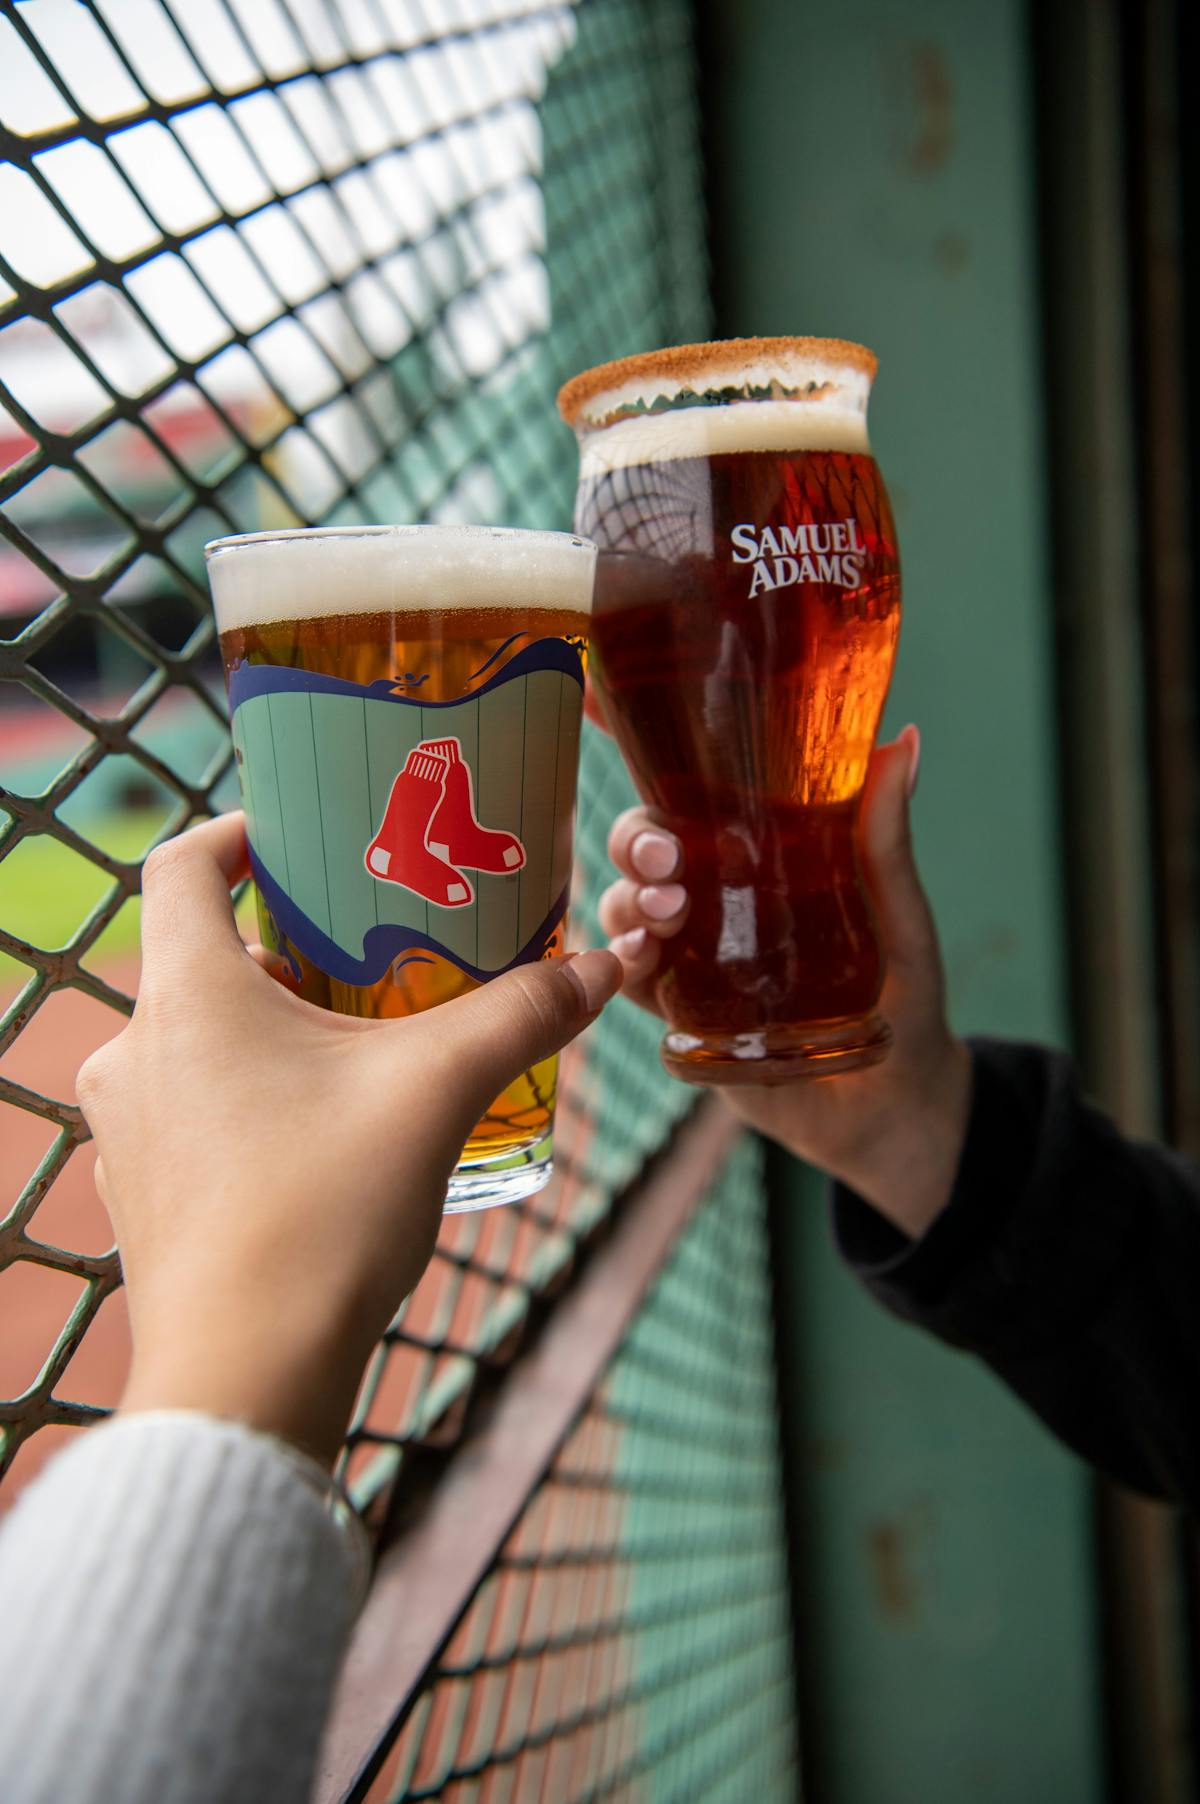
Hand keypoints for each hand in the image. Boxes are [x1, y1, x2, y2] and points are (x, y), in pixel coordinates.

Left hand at [77, 813, 619, 1464]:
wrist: (246, 1379)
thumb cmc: (323, 1214)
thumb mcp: (438, 1093)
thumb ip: (522, 1015)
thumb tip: (600, 966)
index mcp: (187, 995)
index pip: (182, 865)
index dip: (239, 833)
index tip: (301, 838)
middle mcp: (134, 1052)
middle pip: (202, 957)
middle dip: (288, 948)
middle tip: (371, 950)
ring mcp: (128, 1130)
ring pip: (198, 1041)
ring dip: (271, 1029)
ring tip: (360, 1045)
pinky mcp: (143, 1195)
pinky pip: (193, 1112)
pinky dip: (251, 1099)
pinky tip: (326, 1134)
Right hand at [600, 728, 971, 1239]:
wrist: (897, 1103)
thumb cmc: (904, 994)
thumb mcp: (900, 914)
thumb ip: (886, 839)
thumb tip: (903, 742)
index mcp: (758, 855)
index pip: (689, 795)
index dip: (641, 753)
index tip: (609, 719)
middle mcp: (713, 897)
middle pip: (644, 849)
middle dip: (638, 841)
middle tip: (667, 858)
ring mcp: (692, 956)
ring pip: (626, 909)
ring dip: (628, 900)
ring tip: (666, 913)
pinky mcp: (682, 1015)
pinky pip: (630, 985)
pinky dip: (621, 966)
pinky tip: (636, 959)